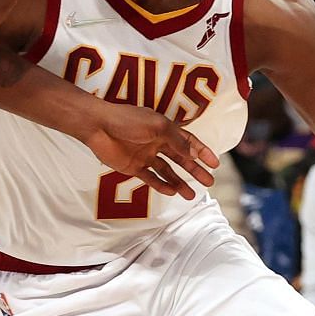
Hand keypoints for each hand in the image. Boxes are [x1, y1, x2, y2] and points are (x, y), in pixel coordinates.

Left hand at [83, 101, 217, 197]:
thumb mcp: (158, 126)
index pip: (189, 141)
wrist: (99, 126)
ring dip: (180, 182)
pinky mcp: (132, 167)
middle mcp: (157, 143)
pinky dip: (161, 185)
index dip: (203, 152)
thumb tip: (194, 154)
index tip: (215, 163)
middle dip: (195, 170)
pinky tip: (172, 192)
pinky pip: (150, 178)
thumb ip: (177, 140)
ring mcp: (145, 156)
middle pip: (181, 159)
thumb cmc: (128, 120)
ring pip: (167, 172)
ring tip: (191, 195)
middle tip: (209, 182)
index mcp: (165, 129)